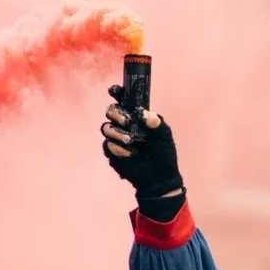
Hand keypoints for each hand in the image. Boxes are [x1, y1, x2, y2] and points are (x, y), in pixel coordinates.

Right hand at [102, 95, 185, 216]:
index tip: (114, 90)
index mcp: (135, 116)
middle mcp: (124, 124)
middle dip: (115, 114)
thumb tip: (144, 114)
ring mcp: (117, 138)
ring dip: (116, 133)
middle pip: (110, 111)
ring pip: (105, 128)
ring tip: (130, 141)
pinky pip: (107, 146)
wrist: (160, 178)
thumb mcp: (164, 136)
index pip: (123, 99)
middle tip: (126, 121)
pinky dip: (117, 148)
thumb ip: (156, 123)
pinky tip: (129, 153)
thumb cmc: (163, 153)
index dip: (116, 92)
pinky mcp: (113, 152)